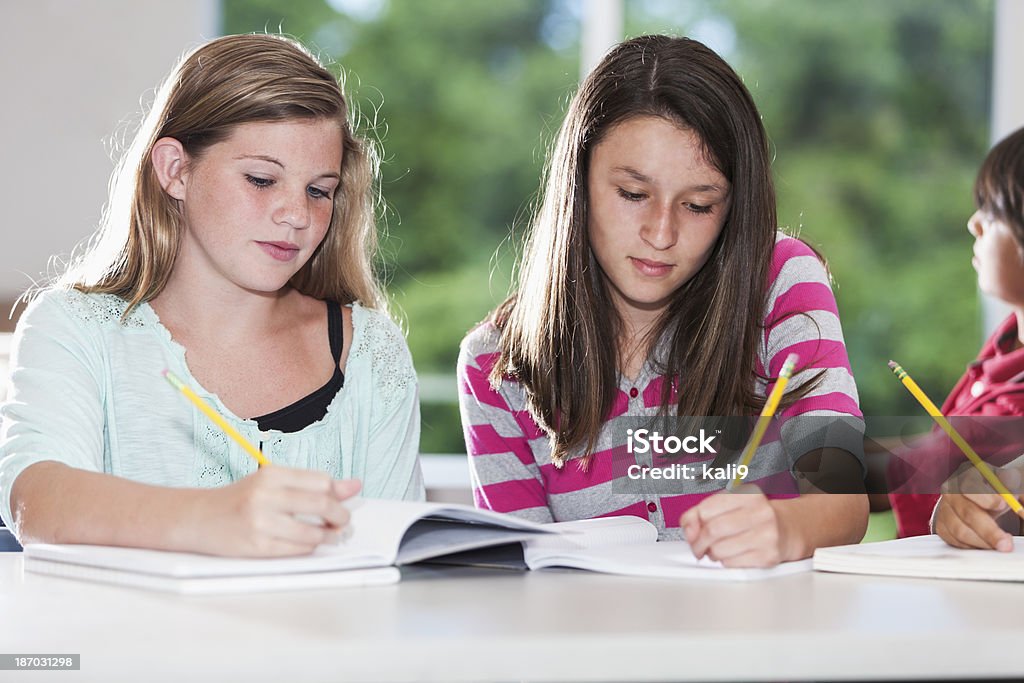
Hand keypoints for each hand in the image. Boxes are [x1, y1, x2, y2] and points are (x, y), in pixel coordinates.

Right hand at [191, 467, 361, 556]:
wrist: (197, 518)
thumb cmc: (240, 499)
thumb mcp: (273, 483)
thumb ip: (313, 485)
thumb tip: (354, 486)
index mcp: (271, 474)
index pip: (322, 482)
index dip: (338, 494)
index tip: (340, 502)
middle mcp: (265, 496)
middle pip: (322, 505)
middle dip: (340, 517)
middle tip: (342, 522)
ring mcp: (260, 523)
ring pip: (313, 533)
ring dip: (326, 537)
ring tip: (325, 534)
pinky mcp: (257, 547)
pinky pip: (298, 550)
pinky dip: (308, 547)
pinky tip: (304, 542)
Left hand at [679, 485, 792, 567]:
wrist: (785, 529)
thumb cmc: (751, 517)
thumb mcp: (727, 505)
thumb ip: (700, 513)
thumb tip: (688, 527)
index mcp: (747, 494)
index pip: (707, 509)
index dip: (693, 523)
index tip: (693, 530)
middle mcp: (760, 512)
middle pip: (713, 530)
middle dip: (698, 542)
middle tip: (698, 546)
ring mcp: (767, 535)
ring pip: (720, 549)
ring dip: (711, 553)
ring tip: (715, 550)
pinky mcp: (768, 556)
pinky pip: (732, 563)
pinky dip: (724, 562)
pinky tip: (730, 555)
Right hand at [933, 463, 1022, 551]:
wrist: (974, 498)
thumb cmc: (992, 490)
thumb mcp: (1005, 482)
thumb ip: (1011, 486)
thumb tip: (1017, 500)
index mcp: (966, 477)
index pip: (970, 486)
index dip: (986, 497)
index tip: (1002, 506)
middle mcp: (951, 492)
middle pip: (967, 513)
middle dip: (989, 531)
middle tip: (1006, 543)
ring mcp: (945, 510)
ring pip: (960, 531)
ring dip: (983, 542)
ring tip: (1000, 545)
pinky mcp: (942, 526)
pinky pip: (955, 541)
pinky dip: (972, 546)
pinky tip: (986, 544)